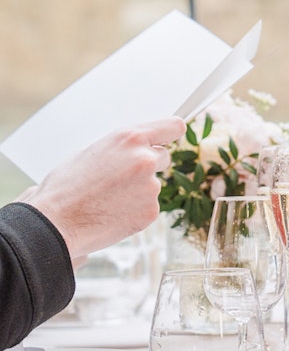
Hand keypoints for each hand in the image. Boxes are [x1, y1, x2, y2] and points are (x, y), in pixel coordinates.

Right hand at [20, 118, 184, 261]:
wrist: (55, 224)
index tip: (172, 137)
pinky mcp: (151, 211)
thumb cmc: (65, 189)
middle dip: (149, 166)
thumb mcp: (91, 153)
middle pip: (163, 157)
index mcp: (129, 139)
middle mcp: (145, 159)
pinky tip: (112, 214)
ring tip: (108, 200)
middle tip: (122, 179)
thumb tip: (134, 150)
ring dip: (139, 191)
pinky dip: (136, 211)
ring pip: (153, 185)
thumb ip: (121, 149)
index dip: (171, 133)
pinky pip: (149, 206)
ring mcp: (151, 186)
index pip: (172, 126)